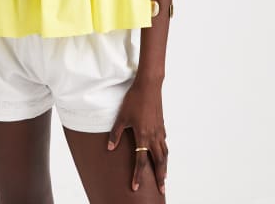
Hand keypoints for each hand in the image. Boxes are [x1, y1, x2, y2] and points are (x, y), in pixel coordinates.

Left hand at [107, 79, 167, 194]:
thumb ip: (116, 134)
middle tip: (161, 190)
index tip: (136, 187)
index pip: (141, 161)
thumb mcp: (121, 116)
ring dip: (164, 166)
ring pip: (164, 153)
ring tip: (164, 176)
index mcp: (143, 136)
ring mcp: (160, 130)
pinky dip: (164, 151)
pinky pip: (164, 142)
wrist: (148, 85)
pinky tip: (162, 152)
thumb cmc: (134, 99)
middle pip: (159, 161)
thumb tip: (110, 148)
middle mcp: (154, 136)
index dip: (138, 175)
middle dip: (160, 177)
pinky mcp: (161, 124)